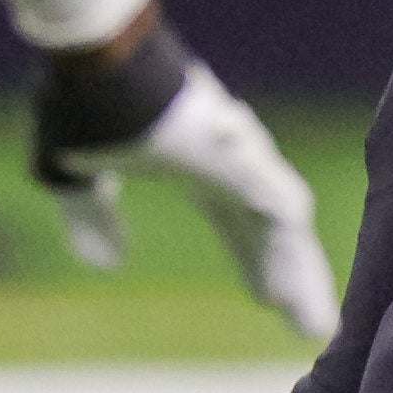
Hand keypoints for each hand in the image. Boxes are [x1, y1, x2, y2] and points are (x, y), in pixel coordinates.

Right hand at [34, 13, 340, 342]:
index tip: (268, 300)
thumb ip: (91, 219)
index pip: (238, 227)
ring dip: (297, 275)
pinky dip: (286, 253)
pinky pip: (275, 210)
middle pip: (270, 234)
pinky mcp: (239, 156)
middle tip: (311, 326)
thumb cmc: (84, 105)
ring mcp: (239, 157)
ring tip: (316, 324)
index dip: (254, 264)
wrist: (94, 66)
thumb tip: (107, 263)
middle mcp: (228, 164)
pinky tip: (295, 292)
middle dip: (289, 277)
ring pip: (283, 228)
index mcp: (197, 169)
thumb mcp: (76, 177)